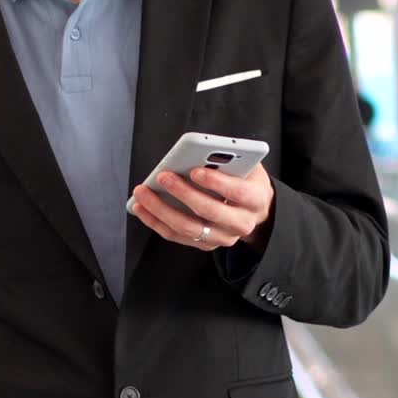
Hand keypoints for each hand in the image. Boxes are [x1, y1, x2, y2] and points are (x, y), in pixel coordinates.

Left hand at [130, 161, 274, 252]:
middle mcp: (242, 223)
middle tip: (163, 176)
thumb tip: (198, 153)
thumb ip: (230, 160)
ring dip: (162, 210)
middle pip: (209, 211)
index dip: (216, 182)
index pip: (237, 192)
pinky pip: (177, 236)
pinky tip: (142, 208)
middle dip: (183, 193)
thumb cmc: (246, 180)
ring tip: (143, 193)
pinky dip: (156, 222)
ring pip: (189, 228)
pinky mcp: (207, 244)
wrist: (255, 210)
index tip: (194, 170)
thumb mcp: (247, 165)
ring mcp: (223, 237)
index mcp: (255, 199)